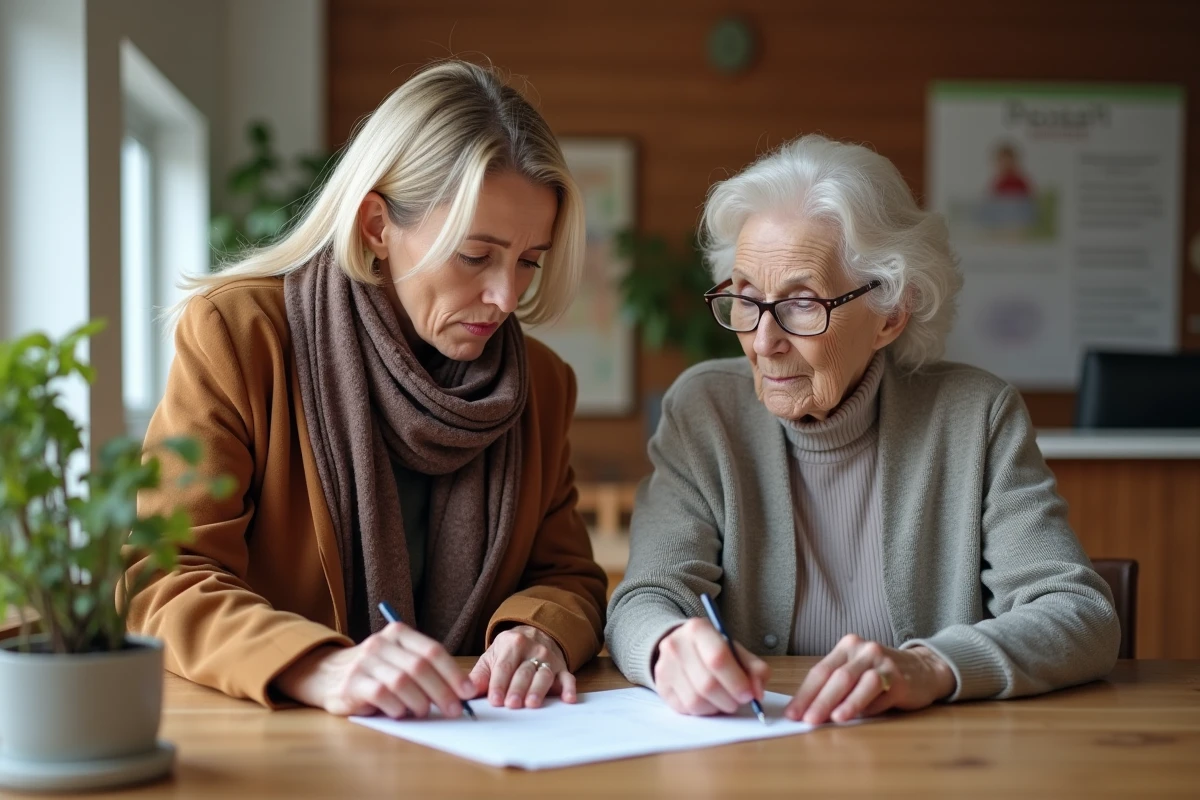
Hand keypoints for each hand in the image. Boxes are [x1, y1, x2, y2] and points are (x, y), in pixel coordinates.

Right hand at [273, 622, 475, 717]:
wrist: (325, 674)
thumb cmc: (373, 670)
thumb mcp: (397, 659)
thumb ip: (424, 669)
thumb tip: (459, 692)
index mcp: (399, 633)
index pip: (433, 650)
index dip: (453, 673)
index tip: (468, 692)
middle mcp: (381, 643)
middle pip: (420, 667)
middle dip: (443, 691)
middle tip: (455, 710)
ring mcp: (365, 661)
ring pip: (402, 681)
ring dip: (420, 701)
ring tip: (424, 712)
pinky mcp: (352, 682)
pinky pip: (382, 695)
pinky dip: (397, 707)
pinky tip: (400, 713)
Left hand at [468, 625, 573, 708]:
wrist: (535, 634)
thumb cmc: (509, 652)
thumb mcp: (492, 657)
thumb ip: (480, 676)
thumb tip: (466, 692)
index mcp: (512, 644)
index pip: (504, 666)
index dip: (498, 684)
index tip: (494, 700)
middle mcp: (533, 649)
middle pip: (524, 672)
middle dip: (517, 688)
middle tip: (511, 705)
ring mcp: (549, 658)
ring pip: (544, 675)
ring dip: (538, 690)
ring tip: (531, 704)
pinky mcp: (562, 668)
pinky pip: (568, 678)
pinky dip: (569, 689)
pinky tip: (568, 699)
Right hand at [652, 618, 770, 715]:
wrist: (680, 647)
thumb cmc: (713, 650)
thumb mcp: (736, 651)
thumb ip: (754, 669)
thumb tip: (757, 693)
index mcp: (698, 629)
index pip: (718, 658)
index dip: (736, 681)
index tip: (749, 694)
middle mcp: (676, 645)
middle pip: (707, 684)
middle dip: (729, 699)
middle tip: (739, 701)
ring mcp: (665, 667)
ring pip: (696, 701)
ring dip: (717, 707)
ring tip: (724, 700)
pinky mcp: (661, 687)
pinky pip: (687, 709)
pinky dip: (704, 711)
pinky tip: (709, 701)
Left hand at [785, 634, 955, 723]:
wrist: (923, 669)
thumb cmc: (882, 676)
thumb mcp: (856, 675)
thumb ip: (836, 689)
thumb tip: (809, 712)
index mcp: (846, 648)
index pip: (820, 671)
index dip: (804, 693)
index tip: (792, 713)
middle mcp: (862, 649)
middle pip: (835, 676)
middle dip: (817, 700)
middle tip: (805, 719)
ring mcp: (881, 661)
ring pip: (855, 681)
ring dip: (840, 702)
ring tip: (828, 719)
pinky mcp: (898, 677)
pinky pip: (877, 691)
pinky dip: (863, 705)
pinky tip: (852, 715)